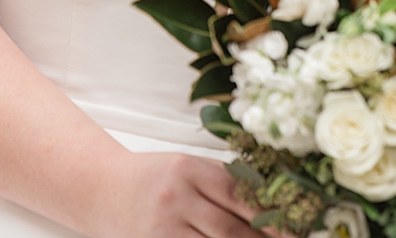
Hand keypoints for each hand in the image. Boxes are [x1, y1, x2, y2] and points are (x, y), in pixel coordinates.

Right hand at [93, 152, 266, 237]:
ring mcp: (162, 228)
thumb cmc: (153, 176)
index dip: (270, 215)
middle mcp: (175, 198)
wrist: (101, 189)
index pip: (238, 195)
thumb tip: (272, 198)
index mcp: (187, 169)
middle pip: (230, 229)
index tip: (294, 229)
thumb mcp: (187, 165)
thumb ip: (225, 178)